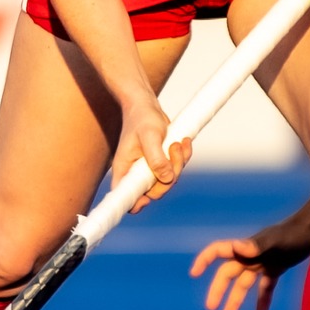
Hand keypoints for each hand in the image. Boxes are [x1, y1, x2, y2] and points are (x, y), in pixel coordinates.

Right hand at [114, 96, 189, 213]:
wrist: (146, 106)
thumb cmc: (142, 118)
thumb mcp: (149, 136)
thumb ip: (157, 158)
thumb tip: (167, 178)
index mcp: (125, 169)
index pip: (126, 195)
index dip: (136, 203)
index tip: (146, 200)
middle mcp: (136, 173)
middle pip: (155, 191)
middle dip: (170, 176)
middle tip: (173, 151)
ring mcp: (149, 170)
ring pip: (169, 181)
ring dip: (179, 163)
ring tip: (178, 142)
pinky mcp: (161, 163)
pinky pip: (176, 169)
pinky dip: (183, 157)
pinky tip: (184, 142)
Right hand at [190, 210, 309, 309]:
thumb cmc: (294, 235)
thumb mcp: (275, 242)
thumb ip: (256, 245)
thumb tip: (234, 247)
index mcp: (245, 248)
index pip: (218, 251)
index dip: (204, 260)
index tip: (194, 274)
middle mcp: (250, 256)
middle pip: (227, 274)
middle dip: (218, 290)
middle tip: (211, 307)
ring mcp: (262, 263)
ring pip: (243, 284)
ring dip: (235, 300)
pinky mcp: (275, 269)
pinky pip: (265, 288)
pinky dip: (261, 301)